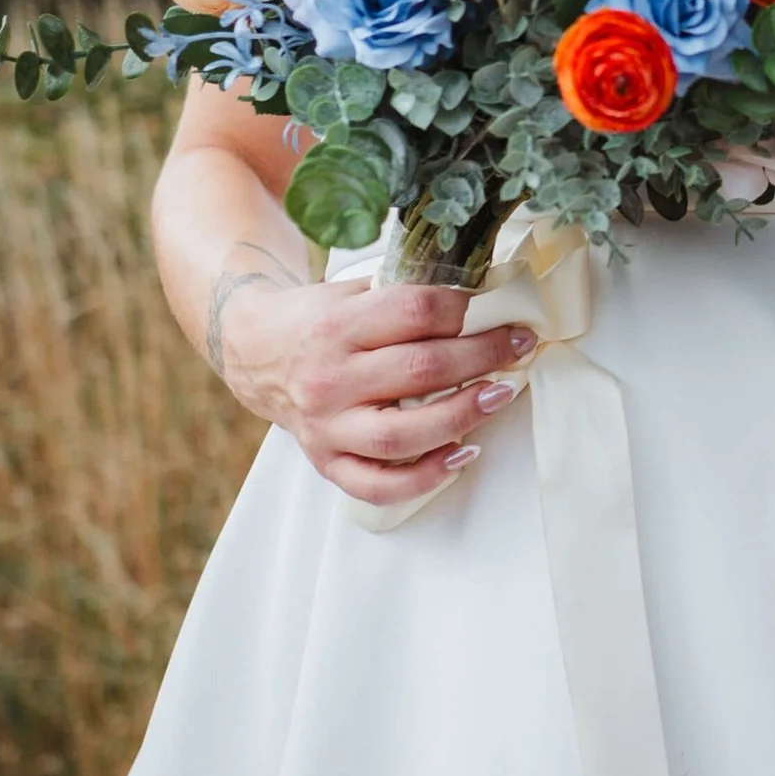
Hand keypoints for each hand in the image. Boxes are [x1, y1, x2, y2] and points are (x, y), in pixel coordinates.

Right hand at [209, 260, 537, 502]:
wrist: (255, 351)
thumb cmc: (321, 318)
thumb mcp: (354, 291)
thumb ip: (406, 297)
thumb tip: (484, 300)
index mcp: (337, 326)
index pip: (415, 313)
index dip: (466, 310)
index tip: (501, 310)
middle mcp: (329, 379)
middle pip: (420, 371)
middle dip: (482, 356)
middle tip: (518, 347)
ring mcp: (326, 427)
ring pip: (402, 435)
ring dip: (462, 416)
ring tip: (501, 395)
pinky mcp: (325, 461)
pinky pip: (376, 484)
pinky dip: (424, 478)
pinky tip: (462, 455)